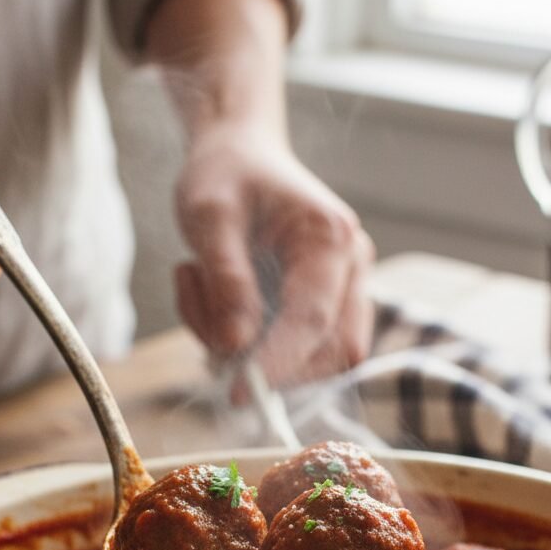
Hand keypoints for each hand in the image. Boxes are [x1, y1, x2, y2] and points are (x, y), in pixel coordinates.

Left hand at [174, 124, 374, 387]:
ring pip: (311, 358)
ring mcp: (341, 291)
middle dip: (268, 361)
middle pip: (332, 351)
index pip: (314, 319)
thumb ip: (226, 278)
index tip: (237, 393)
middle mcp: (350, 268)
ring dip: (246, 349)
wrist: (238, 156)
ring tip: (200, 288)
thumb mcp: (209, 215)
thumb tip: (238, 344)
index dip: (278, 362)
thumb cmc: (226, 176)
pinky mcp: (319, 309)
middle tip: (206, 333)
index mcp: (331, 238)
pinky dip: (242, 342)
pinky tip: (210, 297)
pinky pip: (290, 351)